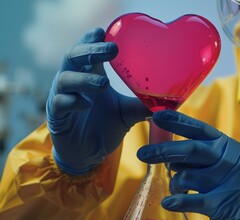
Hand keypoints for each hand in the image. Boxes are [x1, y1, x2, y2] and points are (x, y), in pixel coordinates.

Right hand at [46, 28, 150, 174]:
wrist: (89, 154)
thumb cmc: (105, 126)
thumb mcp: (127, 113)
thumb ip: (143, 105)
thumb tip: (170, 101)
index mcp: (90, 75)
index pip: (87, 50)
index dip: (92, 39)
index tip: (103, 31)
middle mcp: (74, 82)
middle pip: (74, 57)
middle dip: (90, 50)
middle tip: (111, 49)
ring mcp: (62, 97)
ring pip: (65, 79)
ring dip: (84, 78)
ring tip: (104, 83)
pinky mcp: (57, 117)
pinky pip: (59, 104)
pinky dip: (72, 101)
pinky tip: (87, 104)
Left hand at [137, 110, 239, 219]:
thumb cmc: (230, 188)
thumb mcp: (221, 165)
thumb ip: (199, 157)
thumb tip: (167, 153)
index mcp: (228, 146)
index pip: (200, 129)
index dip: (178, 122)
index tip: (157, 116)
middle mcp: (230, 159)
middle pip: (192, 149)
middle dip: (164, 151)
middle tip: (143, 154)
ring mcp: (229, 181)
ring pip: (187, 176)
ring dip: (175, 183)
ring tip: (177, 189)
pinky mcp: (224, 203)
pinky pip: (193, 200)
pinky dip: (177, 201)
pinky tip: (168, 202)